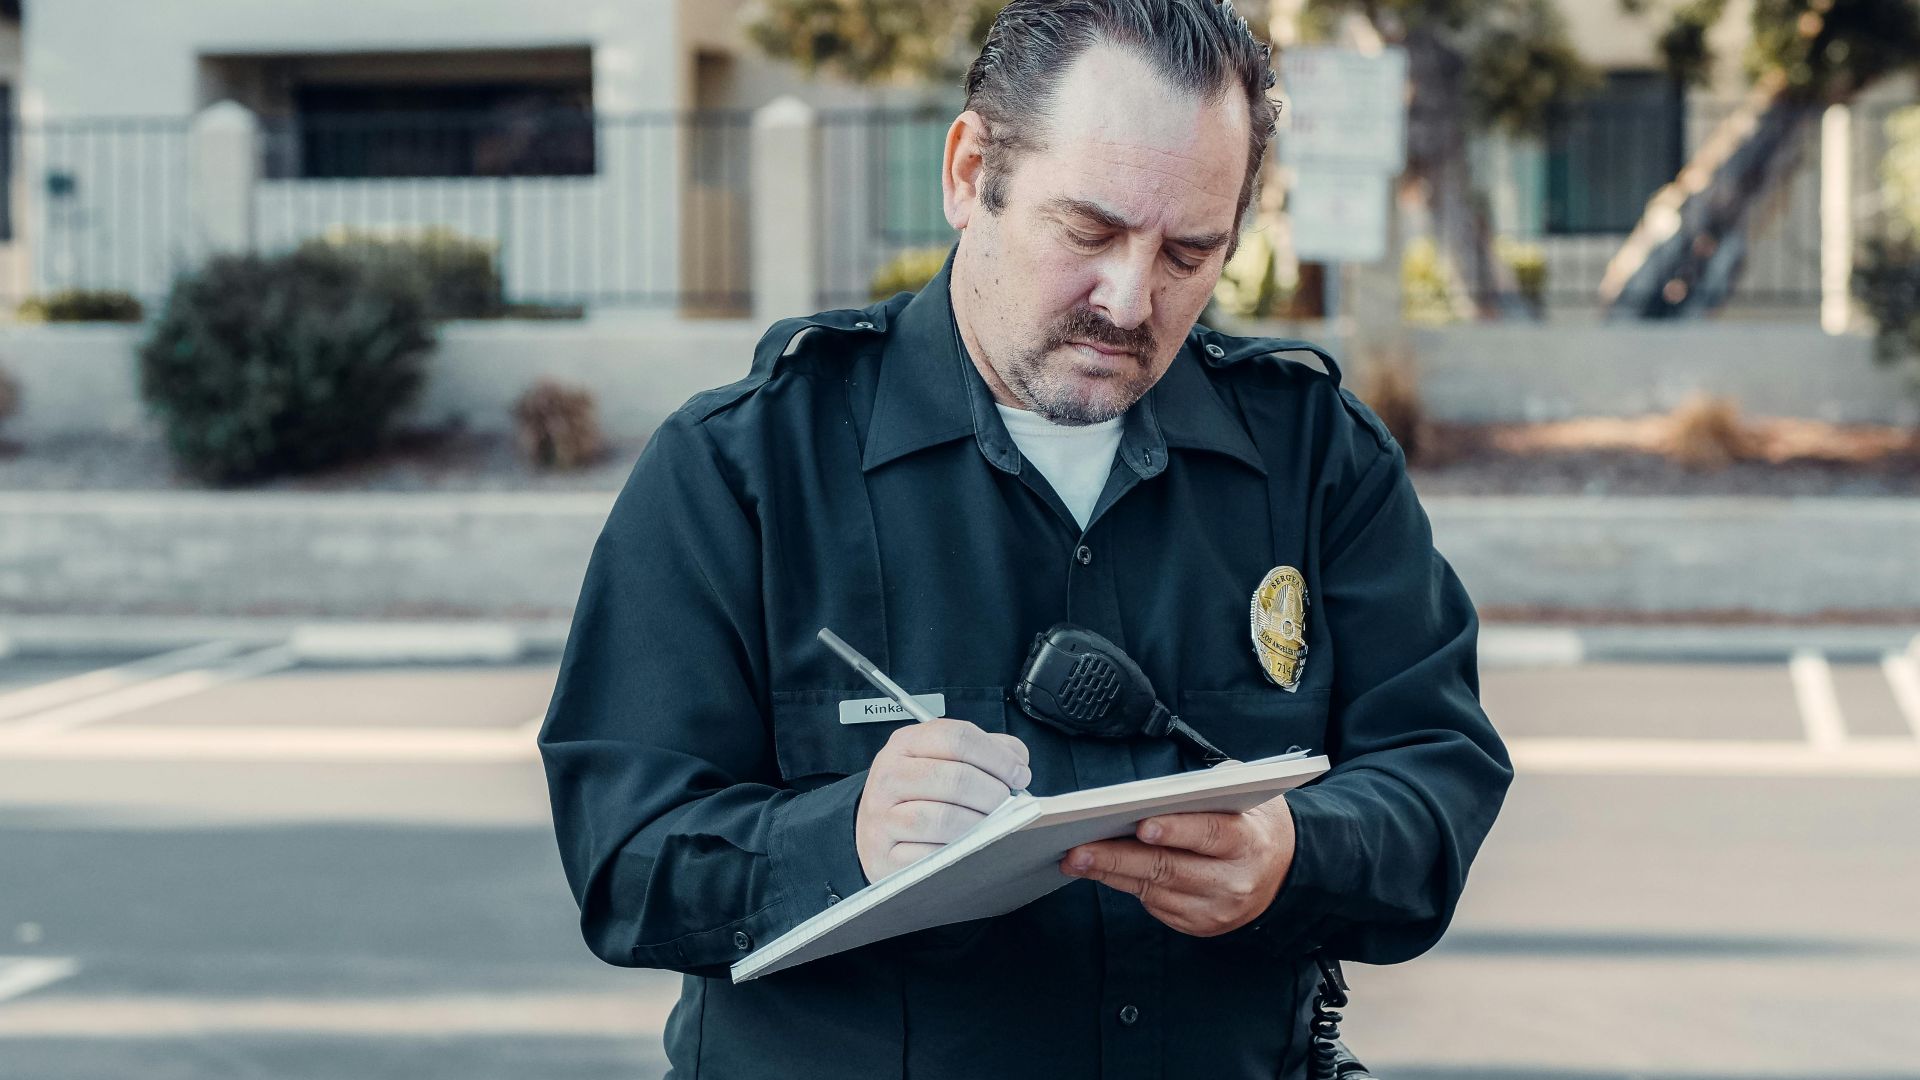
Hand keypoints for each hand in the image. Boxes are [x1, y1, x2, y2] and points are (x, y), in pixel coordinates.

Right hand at [856, 718, 1030, 882]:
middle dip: (994, 794)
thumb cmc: (915, 794)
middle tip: (1006, 803)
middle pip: (957, 778)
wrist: (873, 831)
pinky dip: (957, 852)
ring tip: (989, 825)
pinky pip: (932, 853)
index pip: (958, 738)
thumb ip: (984, 751)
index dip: (998, 757)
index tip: (1018, 774)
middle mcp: (890, 775)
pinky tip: (965, 846)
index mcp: (906, 743)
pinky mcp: (885, 853)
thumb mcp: (941, 759)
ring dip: (980, 824)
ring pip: (946, 818)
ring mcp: (883, 815)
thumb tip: (1017, 761)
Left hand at [1060, 793, 1296, 936]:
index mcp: (1248, 842)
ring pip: (1154, 891)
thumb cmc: (1253, 823)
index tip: (1141, 826)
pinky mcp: (1199, 925)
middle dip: (1119, 858)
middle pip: (1169, 869)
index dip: (1175, 831)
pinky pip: (1154, 905)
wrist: (1285, 873)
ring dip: (1110, 874)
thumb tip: (1156, 793)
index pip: (1209, 835)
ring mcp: (1215, 910)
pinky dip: (1124, 886)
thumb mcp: (1245, 794)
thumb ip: (1208, 788)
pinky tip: (1100, 871)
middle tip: (1079, 848)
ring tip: (1076, 859)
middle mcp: (1233, 881)